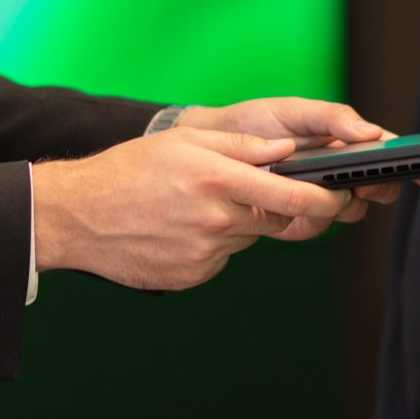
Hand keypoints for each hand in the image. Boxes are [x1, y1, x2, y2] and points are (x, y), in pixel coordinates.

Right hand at [32, 128, 366, 290]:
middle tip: (240, 191)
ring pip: (246, 237)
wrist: (76, 216)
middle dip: (273, 206)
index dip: (327, 198)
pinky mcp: (193, 275)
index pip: (295, 196)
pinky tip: (179, 228)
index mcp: (218, 180)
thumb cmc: (129, 171)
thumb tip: (290, 151)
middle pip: (274, 218)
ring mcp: (205, 253)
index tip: (342, 196)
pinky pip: (221, 257)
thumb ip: (243, 146)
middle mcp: (217, 220)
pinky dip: (212, 242)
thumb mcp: (184, 143)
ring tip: (193, 205)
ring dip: (236, 223)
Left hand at [179, 95, 402, 205]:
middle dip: (378, 188)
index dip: (411, 164)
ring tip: (321, 189)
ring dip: (343, 204)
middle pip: (377, 187)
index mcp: (343, 141)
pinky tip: (293, 205)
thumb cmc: (254, 123)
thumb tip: (370, 133)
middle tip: (363, 184)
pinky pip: (318, 227)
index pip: (386, 153)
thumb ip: (334, 118)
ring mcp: (318, 196)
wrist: (208, 147)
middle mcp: (337, 171)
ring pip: (351, 211)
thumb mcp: (295, 109)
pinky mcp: (295, 219)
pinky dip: (311, 219)